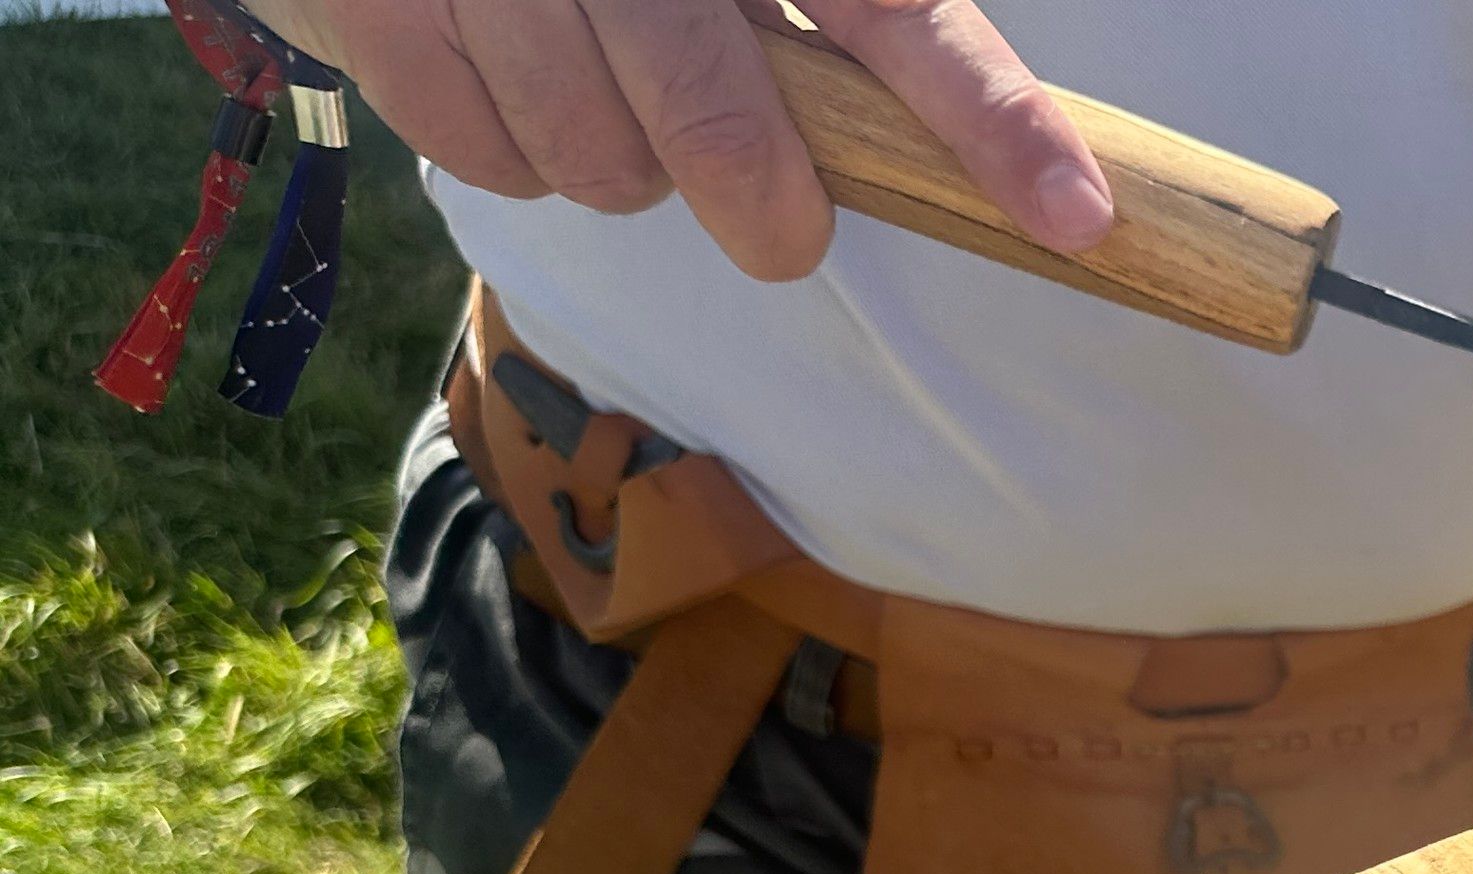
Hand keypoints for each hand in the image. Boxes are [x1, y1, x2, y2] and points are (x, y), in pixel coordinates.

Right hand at [240, 0, 1111, 280]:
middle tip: (780, 229)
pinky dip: (518, 159)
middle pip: (723, 124)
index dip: (989, 116)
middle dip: (763, 204)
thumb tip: (1001, 164)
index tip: (1076, 217)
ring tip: (615, 99)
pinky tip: (519, 89)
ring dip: (627, 170)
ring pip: (602, 165)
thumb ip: (848, 17)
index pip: (897, 8)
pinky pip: (490, 163)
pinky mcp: (374, 4)